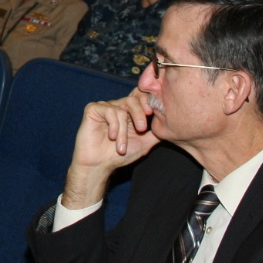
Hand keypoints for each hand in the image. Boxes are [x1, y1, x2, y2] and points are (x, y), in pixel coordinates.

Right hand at [62, 91, 158, 208]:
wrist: (99, 165)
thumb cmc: (118, 156)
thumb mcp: (143, 144)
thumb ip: (155, 134)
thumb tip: (170, 127)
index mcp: (129, 112)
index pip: (140, 96)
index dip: (147, 100)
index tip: (152, 112)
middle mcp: (117, 106)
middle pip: (133, 99)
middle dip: (139, 113)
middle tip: (142, 128)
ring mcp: (105, 106)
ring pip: (121, 109)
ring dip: (123, 131)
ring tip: (121, 147)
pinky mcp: (93, 109)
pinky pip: (108, 110)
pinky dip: (113, 126)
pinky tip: (111, 137)